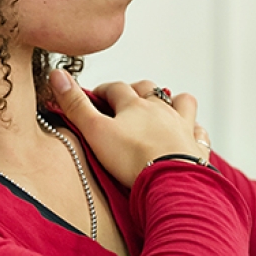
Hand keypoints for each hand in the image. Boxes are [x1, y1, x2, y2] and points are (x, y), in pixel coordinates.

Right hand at [49, 69, 205, 185]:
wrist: (170, 181)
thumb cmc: (131, 159)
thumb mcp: (94, 131)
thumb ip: (75, 105)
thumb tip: (56, 74)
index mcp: (134, 105)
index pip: (116, 88)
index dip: (104, 90)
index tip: (95, 96)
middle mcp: (160, 110)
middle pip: (148, 90)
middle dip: (136, 90)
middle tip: (125, 100)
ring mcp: (181, 127)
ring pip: (181, 102)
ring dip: (172, 101)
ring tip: (163, 109)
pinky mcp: (196, 147)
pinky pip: (199, 131)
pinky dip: (193, 129)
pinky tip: (188, 134)